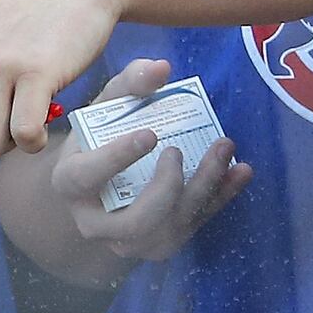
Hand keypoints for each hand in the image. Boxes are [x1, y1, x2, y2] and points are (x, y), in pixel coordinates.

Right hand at [45, 58, 251, 270]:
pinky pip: (195, 226)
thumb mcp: (106, 107)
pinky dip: (221, 198)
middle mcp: (96, 222)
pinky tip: (241, 170)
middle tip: (180, 150)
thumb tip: (161, 68)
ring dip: (203, 188)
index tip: (150, 134)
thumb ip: (129, 84)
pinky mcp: (161, 244)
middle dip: (167, 186)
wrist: (103, 185)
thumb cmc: (102, 138)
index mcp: (72, 184)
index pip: (88, 177)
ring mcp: (130, 241)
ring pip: (169, 229)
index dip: (117, 158)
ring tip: (224, 148)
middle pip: (136, 219)